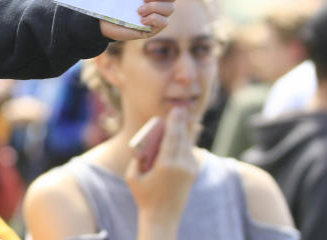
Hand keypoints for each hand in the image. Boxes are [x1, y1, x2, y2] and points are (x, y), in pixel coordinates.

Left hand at [100, 0, 179, 40]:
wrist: (104, 21)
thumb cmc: (114, 0)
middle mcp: (161, 0)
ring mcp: (159, 14)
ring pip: (170, 8)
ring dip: (154, 7)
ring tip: (139, 10)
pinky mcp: (155, 27)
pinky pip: (164, 22)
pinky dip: (154, 19)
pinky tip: (142, 20)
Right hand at [126, 107, 197, 237]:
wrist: (163, 217)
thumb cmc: (143, 196)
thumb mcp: (132, 175)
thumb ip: (137, 157)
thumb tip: (143, 143)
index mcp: (167, 164)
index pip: (173, 136)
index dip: (174, 121)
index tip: (175, 109)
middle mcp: (182, 165)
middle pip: (183, 137)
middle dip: (181, 123)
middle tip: (179, 109)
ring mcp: (190, 170)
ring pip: (188, 145)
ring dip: (183, 133)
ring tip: (180, 120)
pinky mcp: (193, 173)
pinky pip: (189, 153)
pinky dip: (184, 143)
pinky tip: (182, 136)